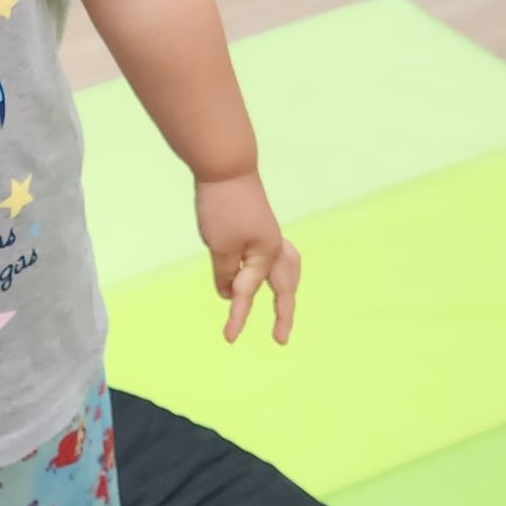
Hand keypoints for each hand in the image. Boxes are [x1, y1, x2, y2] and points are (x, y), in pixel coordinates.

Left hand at [195, 172, 300, 344]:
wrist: (226, 166)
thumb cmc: (223, 205)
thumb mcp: (219, 245)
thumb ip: (227, 273)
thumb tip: (230, 294)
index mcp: (266, 254)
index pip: (249, 292)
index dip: (239, 317)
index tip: (229, 338)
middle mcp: (274, 246)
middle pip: (285, 286)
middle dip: (283, 313)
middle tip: (280, 339)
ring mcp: (269, 234)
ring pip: (286, 268)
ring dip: (286, 289)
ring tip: (283, 308)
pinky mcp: (260, 225)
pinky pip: (275, 254)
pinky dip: (274, 269)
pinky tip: (261, 272)